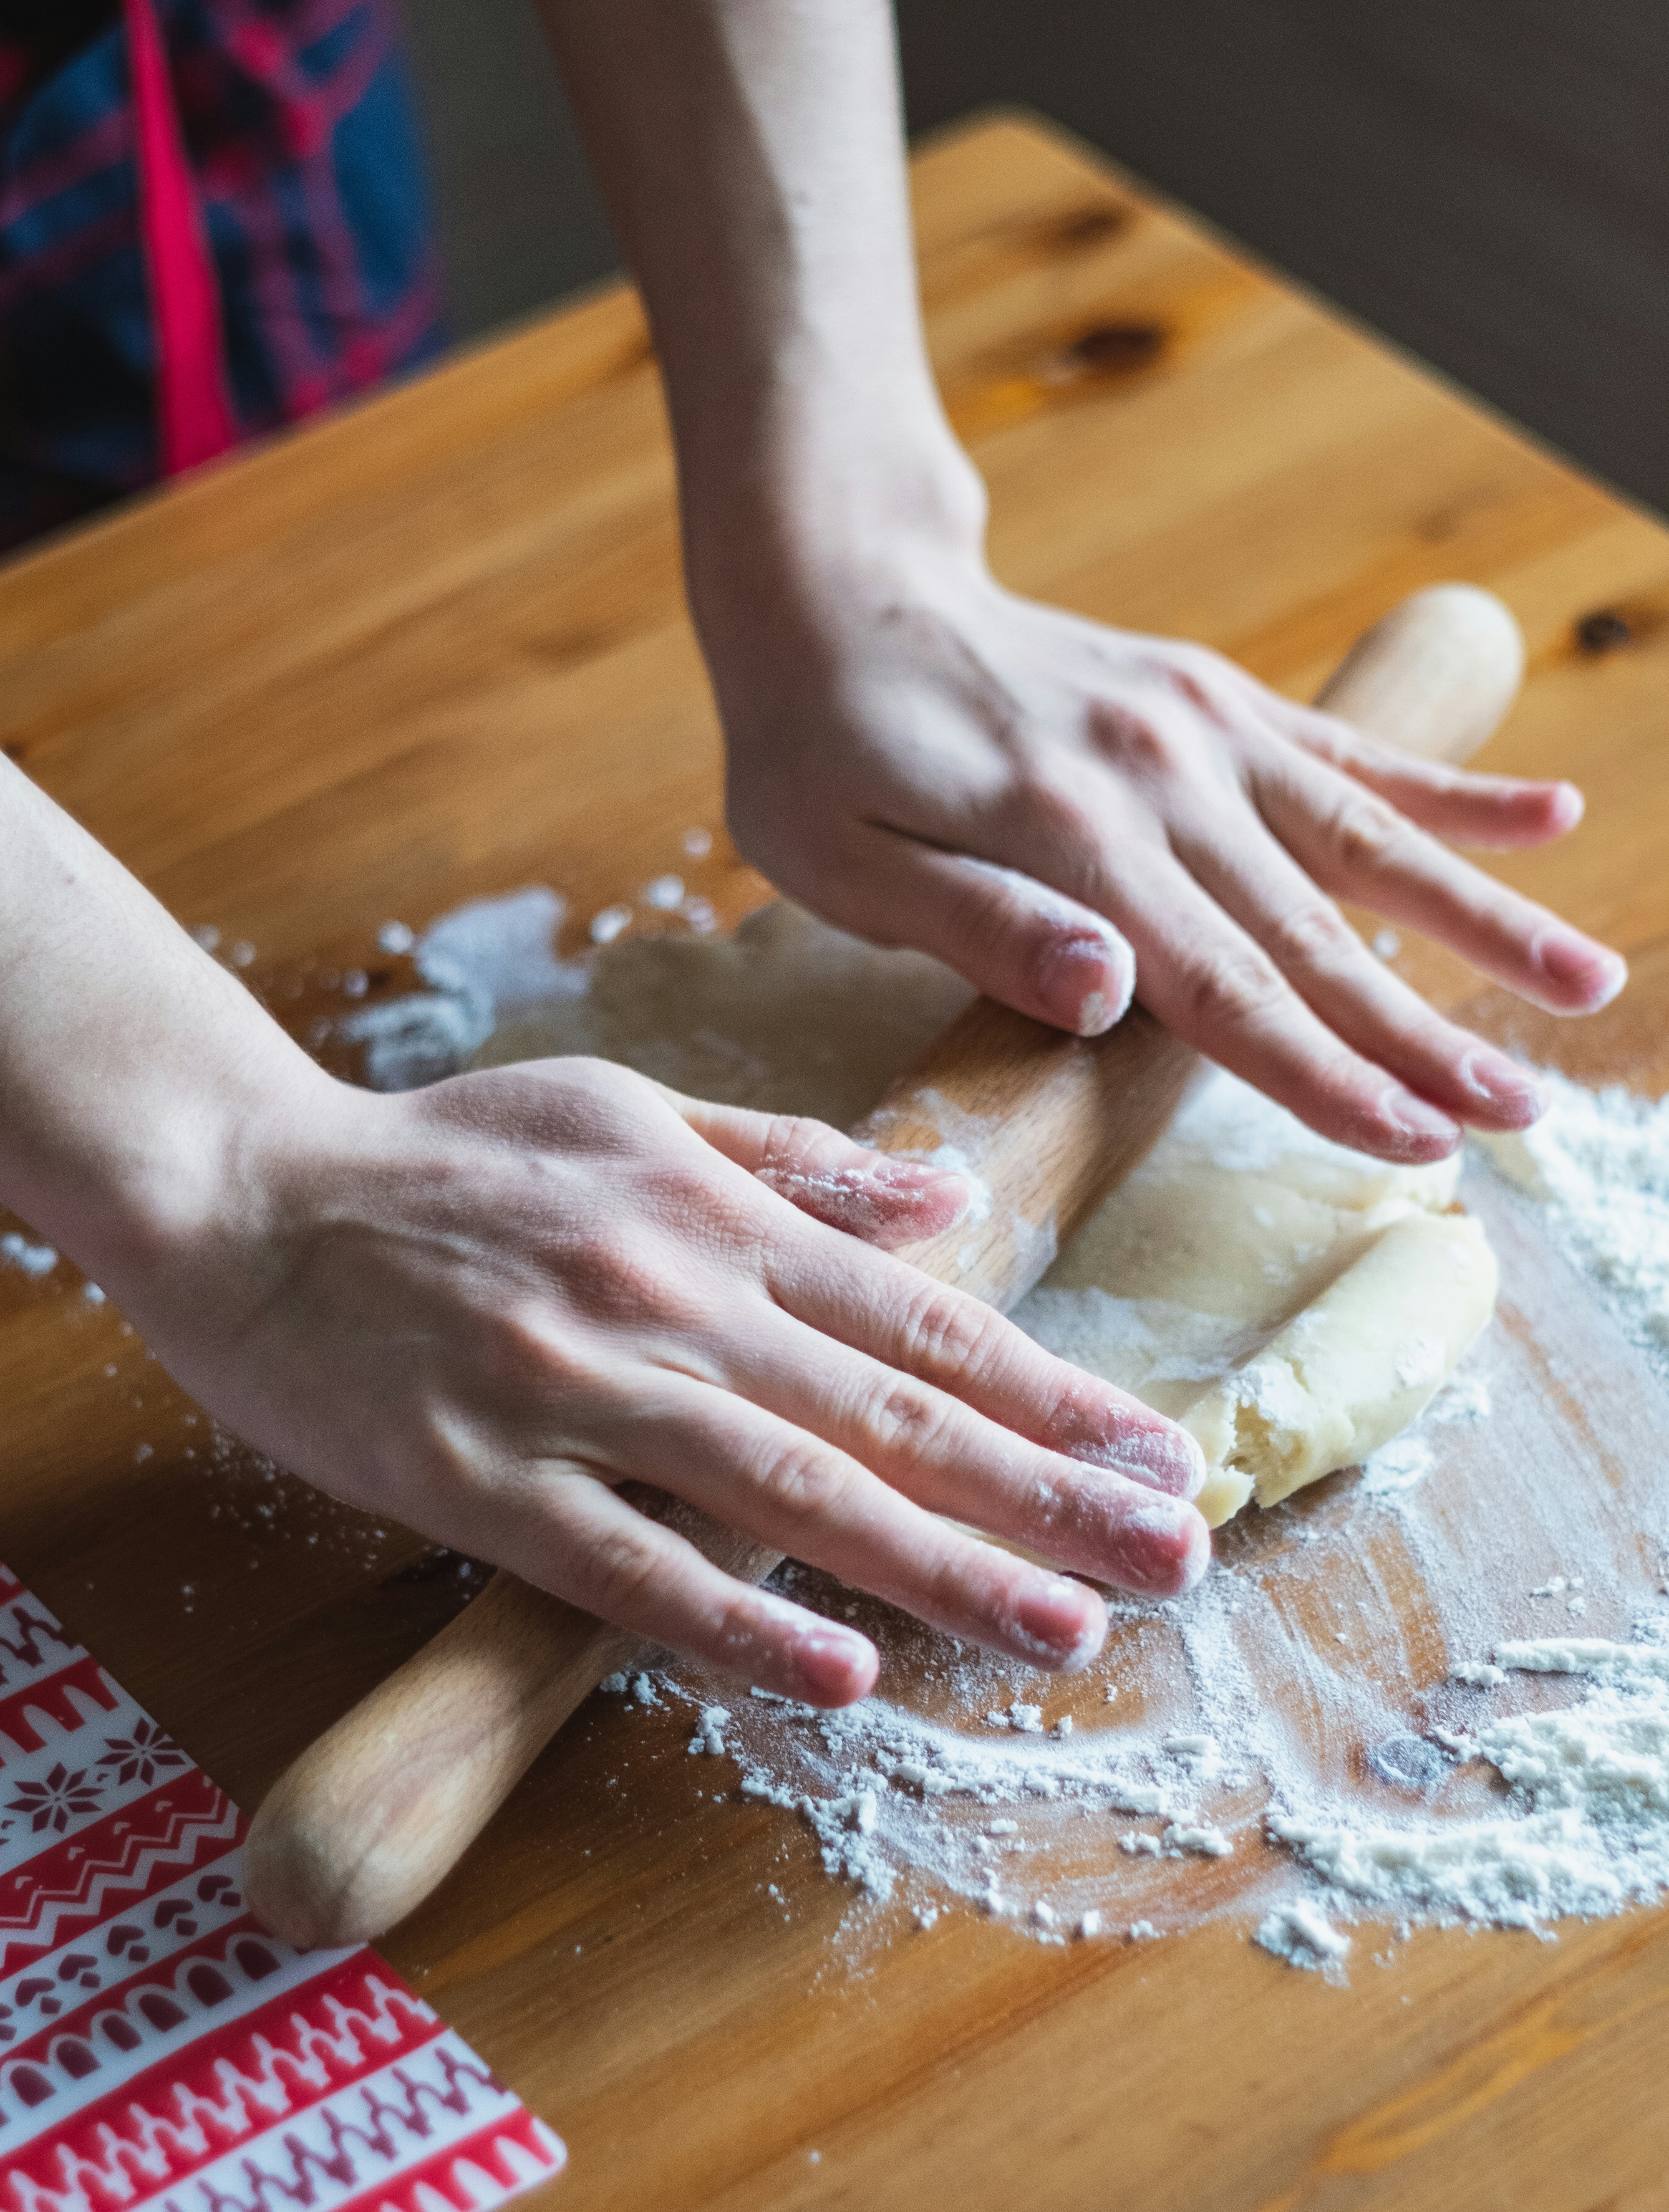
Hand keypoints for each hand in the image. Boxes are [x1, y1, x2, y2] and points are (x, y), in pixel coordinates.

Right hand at [118, 1056, 1205, 1704]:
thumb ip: (793, 1162)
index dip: (1051, 1392)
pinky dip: (737, 1617)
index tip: (1158, 1450)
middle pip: (889, 1411)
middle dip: (1046, 1490)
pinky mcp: (481, 1480)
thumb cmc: (445, 1155)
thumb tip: (942, 1195)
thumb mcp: (629, 1109)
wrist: (244, 1187)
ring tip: (1065, 1627)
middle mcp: (671, 1297)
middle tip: (1177, 1552)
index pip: (919, 1318)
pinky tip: (841, 1670)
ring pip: (788, 1489)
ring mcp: (577, 1393)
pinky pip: (628, 1566)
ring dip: (939, 1565)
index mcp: (714, 1214)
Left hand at [703, 531, 1624, 1164]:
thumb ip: (975, 925)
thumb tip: (1109, 992)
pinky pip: (1348, 749)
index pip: (1222, 988)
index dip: (1322, 1074)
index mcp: (1073, 839)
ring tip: (1588, 982)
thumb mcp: (840, 859)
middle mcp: (1164, 779)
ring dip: (1484, 917)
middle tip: (1527, 1113)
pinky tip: (1553, 812)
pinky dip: (1451, 785)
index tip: (1415, 1140)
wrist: (836, 589)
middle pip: (1316, 934)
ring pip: (1370, 840)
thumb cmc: (818, 752)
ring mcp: (1203, 729)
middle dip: (1425, 1034)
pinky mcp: (1215, 699)